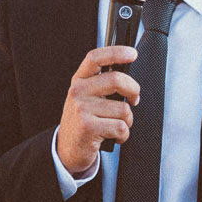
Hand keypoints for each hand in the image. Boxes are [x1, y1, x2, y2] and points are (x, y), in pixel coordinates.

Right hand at [55, 45, 139, 174]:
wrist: (67, 149)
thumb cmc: (84, 121)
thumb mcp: (86, 97)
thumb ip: (102, 85)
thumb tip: (129, 81)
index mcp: (79, 80)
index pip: (95, 58)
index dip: (115, 52)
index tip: (132, 53)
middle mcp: (78, 91)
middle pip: (116, 79)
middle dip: (133, 90)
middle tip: (134, 98)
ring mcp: (81, 108)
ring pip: (123, 109)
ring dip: (127, 121)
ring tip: (115, 125)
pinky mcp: (88, 127)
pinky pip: (121, 127)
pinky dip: (123, 135)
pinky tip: (114, 136)